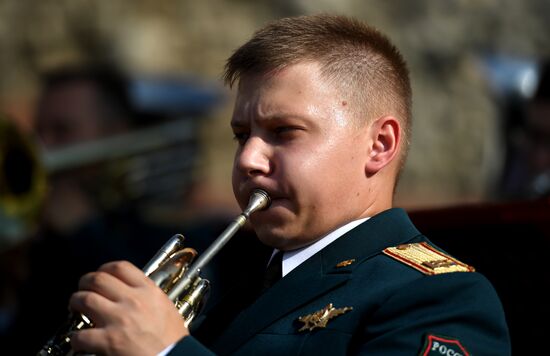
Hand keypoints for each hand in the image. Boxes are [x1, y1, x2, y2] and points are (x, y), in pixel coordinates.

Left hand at [69, 261, 188, 354]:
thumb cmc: (172, 339)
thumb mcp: (166, 307)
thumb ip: (147, 296)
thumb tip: (129, 291)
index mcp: (148, 291)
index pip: (120, 267)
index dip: (105, 269)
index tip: (101, 274)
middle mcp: (133, 301)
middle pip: (98, 279)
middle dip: (85, 283)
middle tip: (83, 290)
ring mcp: (119, 319)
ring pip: (85, 299)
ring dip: (76, 303)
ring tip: (76, 309)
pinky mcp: (108, 341)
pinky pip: (80, 334)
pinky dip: (76, 337)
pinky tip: (79, 339)